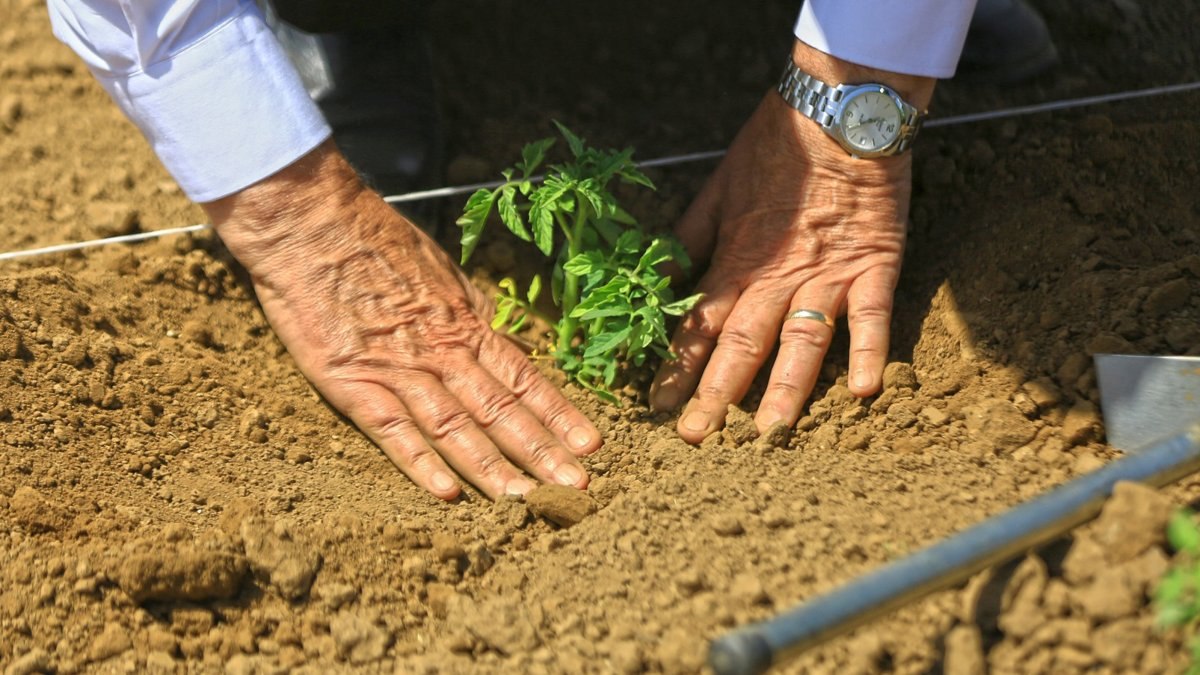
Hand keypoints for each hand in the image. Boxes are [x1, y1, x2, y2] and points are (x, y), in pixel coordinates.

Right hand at [203, 141, 600, 499]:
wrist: (311, 223)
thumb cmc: (372, 239)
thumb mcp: (438, 270)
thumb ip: (466, 312)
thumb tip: (498, 339)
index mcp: (464, 323)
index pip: (522, 378)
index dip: (558, 414)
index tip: (590, 445)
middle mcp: (442, 351)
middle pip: (500, 411)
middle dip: (541, 452)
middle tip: (577, 489)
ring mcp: (399, 368)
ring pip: (456, 428)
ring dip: (493, 469)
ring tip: (527, 503)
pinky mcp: (353, 382)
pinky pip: (393, 430)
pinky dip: (420, 463)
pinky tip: (448, 494)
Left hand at [650, 41, 933, 443]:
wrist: (836, 113)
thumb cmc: (771, 150)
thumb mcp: (714, 192)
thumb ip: (687, 242)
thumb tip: (655, 280)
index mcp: (735, 261)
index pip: (698, 326)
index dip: (676, 368)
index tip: (657, 406)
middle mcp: (776, 277)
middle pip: (741, 345)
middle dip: (715, 395)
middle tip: (695, 439)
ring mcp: (826, 275)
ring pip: (801, 340)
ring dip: (785, 388)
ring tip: (770, 433)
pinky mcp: (873, 265)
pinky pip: (872, 314)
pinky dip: (869, 350)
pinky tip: (864, 391)